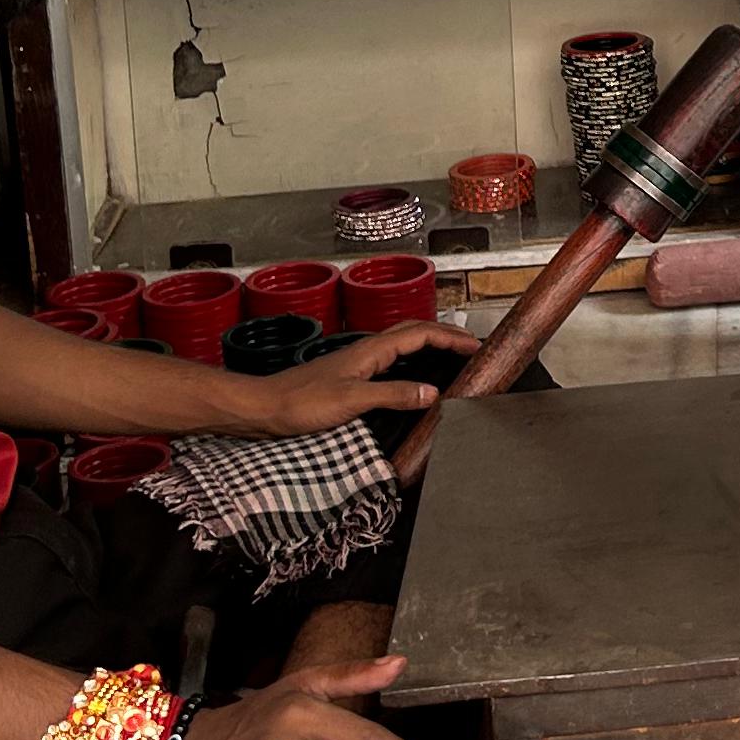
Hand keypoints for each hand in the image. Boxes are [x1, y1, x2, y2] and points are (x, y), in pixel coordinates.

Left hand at [218, 321, 475, 436]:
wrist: (264, 407)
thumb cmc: (300, 402)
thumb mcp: (352, 401)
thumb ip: (393, 394)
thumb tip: (432, 393)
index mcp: (370, 350)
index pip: (421, 333)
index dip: (451, 337)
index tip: (475, 346)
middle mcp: (366, 350)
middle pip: (414, 331)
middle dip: (445, 334)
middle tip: (469, 346)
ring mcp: (357, 361)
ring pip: (402, 343)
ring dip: (429, 344)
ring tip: (450, 355)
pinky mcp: (350, 375)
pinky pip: (391, 359)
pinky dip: (412, 360)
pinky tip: (413, 376)